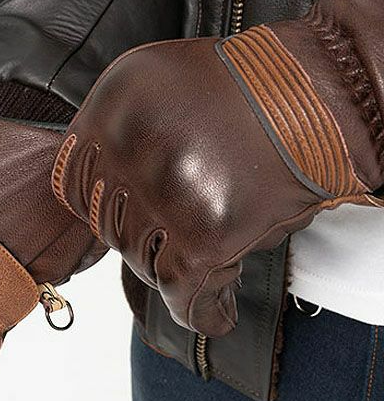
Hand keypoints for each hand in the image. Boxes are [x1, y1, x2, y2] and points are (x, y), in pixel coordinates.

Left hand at [52, 0, 383, 335]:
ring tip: (213, 247)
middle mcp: (129, 145)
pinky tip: (216, 315)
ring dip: (173, 265)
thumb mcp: (161, 85)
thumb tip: (103, 194)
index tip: (123, 214)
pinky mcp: (204, 235)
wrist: (327, 91)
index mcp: (112, 104)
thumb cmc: (252, 88)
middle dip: (140, 233)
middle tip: (178, 227)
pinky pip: (184, 293)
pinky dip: (201, 312)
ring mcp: (164, 192)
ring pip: (143, 261)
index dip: (100, 205)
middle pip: (109, 224)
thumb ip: (122, 134)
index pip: (73, 184)